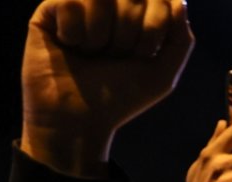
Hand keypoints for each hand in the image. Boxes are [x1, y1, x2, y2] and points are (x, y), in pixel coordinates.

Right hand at [20, 0, 193, 175]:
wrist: (77, 120)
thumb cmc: (119, 97)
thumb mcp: (162, 74)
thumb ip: (181, 39)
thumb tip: (178, 2)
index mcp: (138, 12)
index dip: (152, 31)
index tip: (139, 56)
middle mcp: (110, 2)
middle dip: (127, 37)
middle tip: (111, 58)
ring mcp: (80, 2)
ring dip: (100, 36)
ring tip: (90, 54)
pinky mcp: (50, 9)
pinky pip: (69, 2)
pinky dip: (73, 33)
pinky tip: (68, 46)